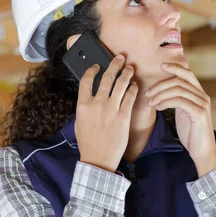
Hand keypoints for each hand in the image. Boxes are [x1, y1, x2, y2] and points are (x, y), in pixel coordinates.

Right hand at [75, 55, 137, 172]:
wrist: (98, 158)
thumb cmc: (88, 142)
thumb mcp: (80, 122)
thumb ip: (85, 106)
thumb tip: (91, 94)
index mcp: (83, 105)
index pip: (86, 80)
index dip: (92, 70)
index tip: (97, 66)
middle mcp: (97, 104)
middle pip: (106, 78)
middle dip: (114, 65)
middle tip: (120, 58)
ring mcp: (111, 109)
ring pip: (121, 84)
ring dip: (126, 73)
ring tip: (130, 68)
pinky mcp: (123, 116)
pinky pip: (130, 97)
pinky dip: (133, 89)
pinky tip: (135, 85)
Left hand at [145, 63, 215, 176]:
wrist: (202, 151)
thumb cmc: (190, 133)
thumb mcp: (182, 112)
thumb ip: (177, 100)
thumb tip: (163, 90)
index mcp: (199, 94)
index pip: (187, 73)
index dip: (174, 67)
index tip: (160, 66)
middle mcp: (202, 96)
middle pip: (179, 80)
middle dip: (160, 85)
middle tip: (147, 93)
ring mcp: (202, 104)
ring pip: (178, 89)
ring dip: (160, 94)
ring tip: (150, 102)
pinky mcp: (199, 113)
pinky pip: (179, 101)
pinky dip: (165, 102)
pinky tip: (157, 107)